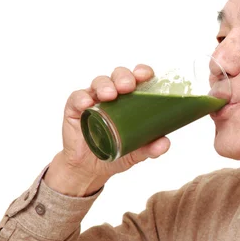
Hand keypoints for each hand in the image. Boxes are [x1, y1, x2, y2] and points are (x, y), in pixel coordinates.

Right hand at [45, 65, 170, 196]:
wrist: (90, 168)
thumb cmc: (116, 151)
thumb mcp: (137, 152)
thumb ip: (151, 148)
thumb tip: (164, 143)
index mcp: (131, 99)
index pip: (138, 78)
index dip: (142, 72)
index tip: (146, 75)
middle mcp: (113, 94)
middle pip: (119, 75)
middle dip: (124, 77)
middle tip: (128, 87)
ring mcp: (93, 99)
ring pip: (99, 82)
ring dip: (105, 85)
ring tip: (110, 95)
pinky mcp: (75, 108)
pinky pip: (77, 97)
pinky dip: (82, 98)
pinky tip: (87, 104)